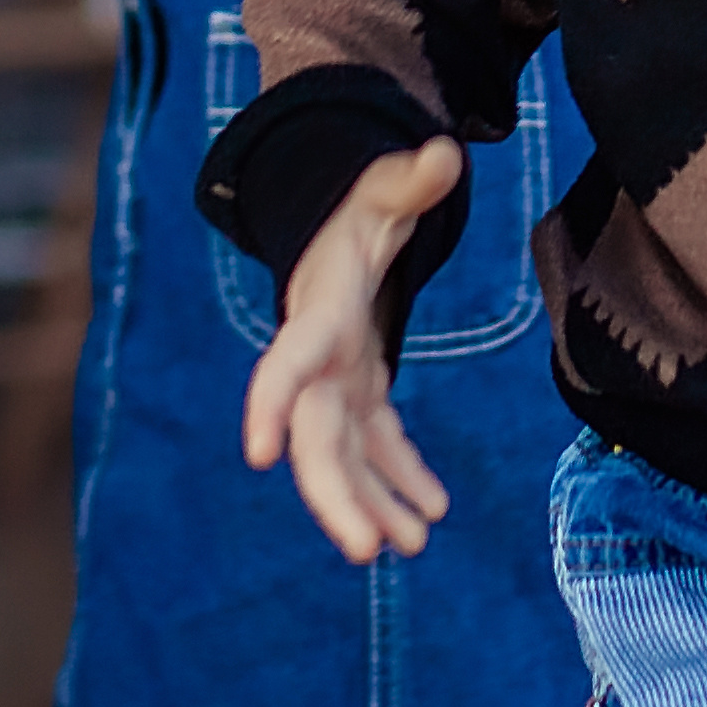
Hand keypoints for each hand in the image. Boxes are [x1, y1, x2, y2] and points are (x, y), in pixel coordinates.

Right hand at [241, 141, 462, 561]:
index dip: (270, 404)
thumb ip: (411, 179)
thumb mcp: (383, 188)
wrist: (340, 227)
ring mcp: (337, 384)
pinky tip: (430, 515)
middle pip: (314, 438)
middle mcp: (318, 362)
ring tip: (411, 547)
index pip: (287, 363)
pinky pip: (377, 447)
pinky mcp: (360, 392)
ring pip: (343, 457)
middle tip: (369, 552)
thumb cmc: (359, 205)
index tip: (259, 454)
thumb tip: (447, 154)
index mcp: (318, 316)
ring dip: (372, 503)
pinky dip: (401, 480)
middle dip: (336, 495)